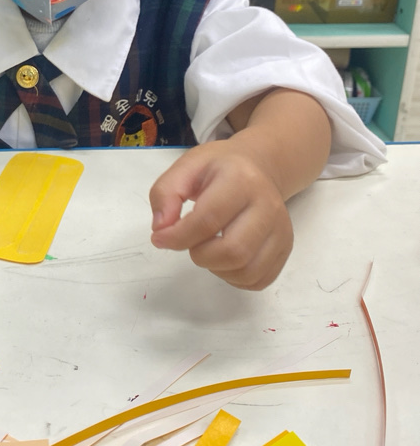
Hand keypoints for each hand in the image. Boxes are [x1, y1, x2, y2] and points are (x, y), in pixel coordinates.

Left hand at [148, 140, 292, 290]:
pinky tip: (223, 258)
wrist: (258, 166)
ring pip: (247, 271)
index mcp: (241, 180)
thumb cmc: (218, 168)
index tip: (160, 238)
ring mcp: (280, 229)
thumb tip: (161, 229)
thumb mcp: (186, 167)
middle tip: (190, 241)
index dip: (178, 237)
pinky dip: (233, 278)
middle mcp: (268, 205)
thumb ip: (165, 194)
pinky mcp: (285, 247)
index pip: (208, 220)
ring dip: (216, 268)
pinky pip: (258, 280)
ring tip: (207, 248)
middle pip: (233, 252)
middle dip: (200, 255)